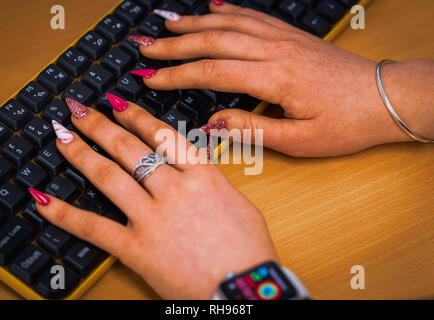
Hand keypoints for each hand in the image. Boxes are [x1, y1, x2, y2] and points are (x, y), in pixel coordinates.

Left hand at [33, 98, 278, 298]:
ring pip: (110, 176)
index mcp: (203, 175)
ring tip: (62, 137)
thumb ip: (211, 181)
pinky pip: (94, 227)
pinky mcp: (137, 248)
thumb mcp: (239, 202)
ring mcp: (153, 217)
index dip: (136, 116)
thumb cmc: (250, 250)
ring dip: (82, 153)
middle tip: (80, 110)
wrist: (245, 287)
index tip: (117, 103)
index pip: (162, 135)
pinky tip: (43, 200)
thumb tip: (195, 171)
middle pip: (130, 148)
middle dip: (101, 125)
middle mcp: (175, 189)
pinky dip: (65, 213)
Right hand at [137, 2, 433, 155]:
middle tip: (145, 47)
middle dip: (175, 45)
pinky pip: (254, 15)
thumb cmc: (346, 123)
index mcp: (275, 78)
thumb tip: (214, 122)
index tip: (150, 78)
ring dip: (195, 22)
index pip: (212, 71)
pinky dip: (228, 10)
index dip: (176, 75)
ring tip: (167, 24)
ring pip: (230, 23)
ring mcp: (284, 38)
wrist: (384, 98)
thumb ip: (253, 129)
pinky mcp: (292, 35)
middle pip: (214, 40)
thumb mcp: (299, 140)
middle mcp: (275, 50)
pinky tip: (212, 8)